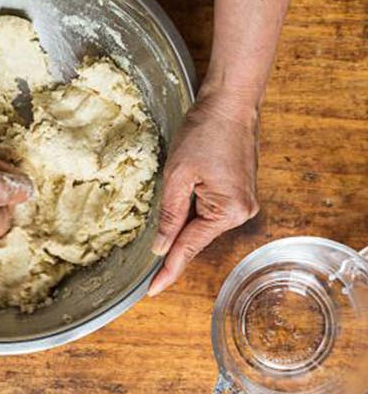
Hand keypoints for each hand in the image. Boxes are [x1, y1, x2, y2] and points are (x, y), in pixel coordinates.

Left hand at [148, 88, 259, 295]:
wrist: (230, 102)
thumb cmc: (205, 132)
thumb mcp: (178, 176)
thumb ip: (170, 215)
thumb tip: (162, 248)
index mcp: (228, 210)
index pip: (189, 247)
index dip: (168, 270)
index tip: (152, 291)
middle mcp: (242, 212)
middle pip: (196, 237)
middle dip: (173, 240)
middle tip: (149, 252)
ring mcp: (243, 203)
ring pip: (201, 224)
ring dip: (182, 220)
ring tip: (171, 197)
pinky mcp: (238, 192)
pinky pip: (209, 212)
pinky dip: (192, 211)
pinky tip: (183, 197)